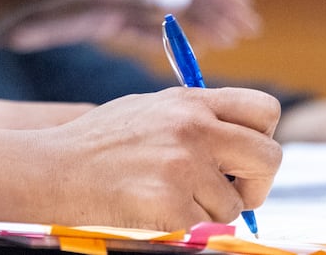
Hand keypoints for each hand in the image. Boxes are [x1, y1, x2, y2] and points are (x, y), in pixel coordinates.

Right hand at [0, 87, 281, 228]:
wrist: (55, 168)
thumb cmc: (101, 143)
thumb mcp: (151, 108)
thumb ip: (196, 118)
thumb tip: (241, 143)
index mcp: (191, 100)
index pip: (265, 109)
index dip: (262, 136)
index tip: (242, 156)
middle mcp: (194, 127)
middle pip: (270, 157)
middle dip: (257, 184)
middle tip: (233, 193)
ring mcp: (184, 165)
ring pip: (235, 204)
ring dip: (210, 210)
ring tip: (167, 194)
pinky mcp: (172, 203)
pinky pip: (205, 226)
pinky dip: (184, 223)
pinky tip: (152, 206)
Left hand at [5, 0, 261, 52]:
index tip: (242, 4)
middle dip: (214, 7)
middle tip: (248, 26)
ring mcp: (110, 0)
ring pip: (164, 12)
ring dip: (198, 23)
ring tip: (231, 38)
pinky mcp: (96, 18)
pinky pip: (141, 28)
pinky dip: (168, 37)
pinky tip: (190, 49)